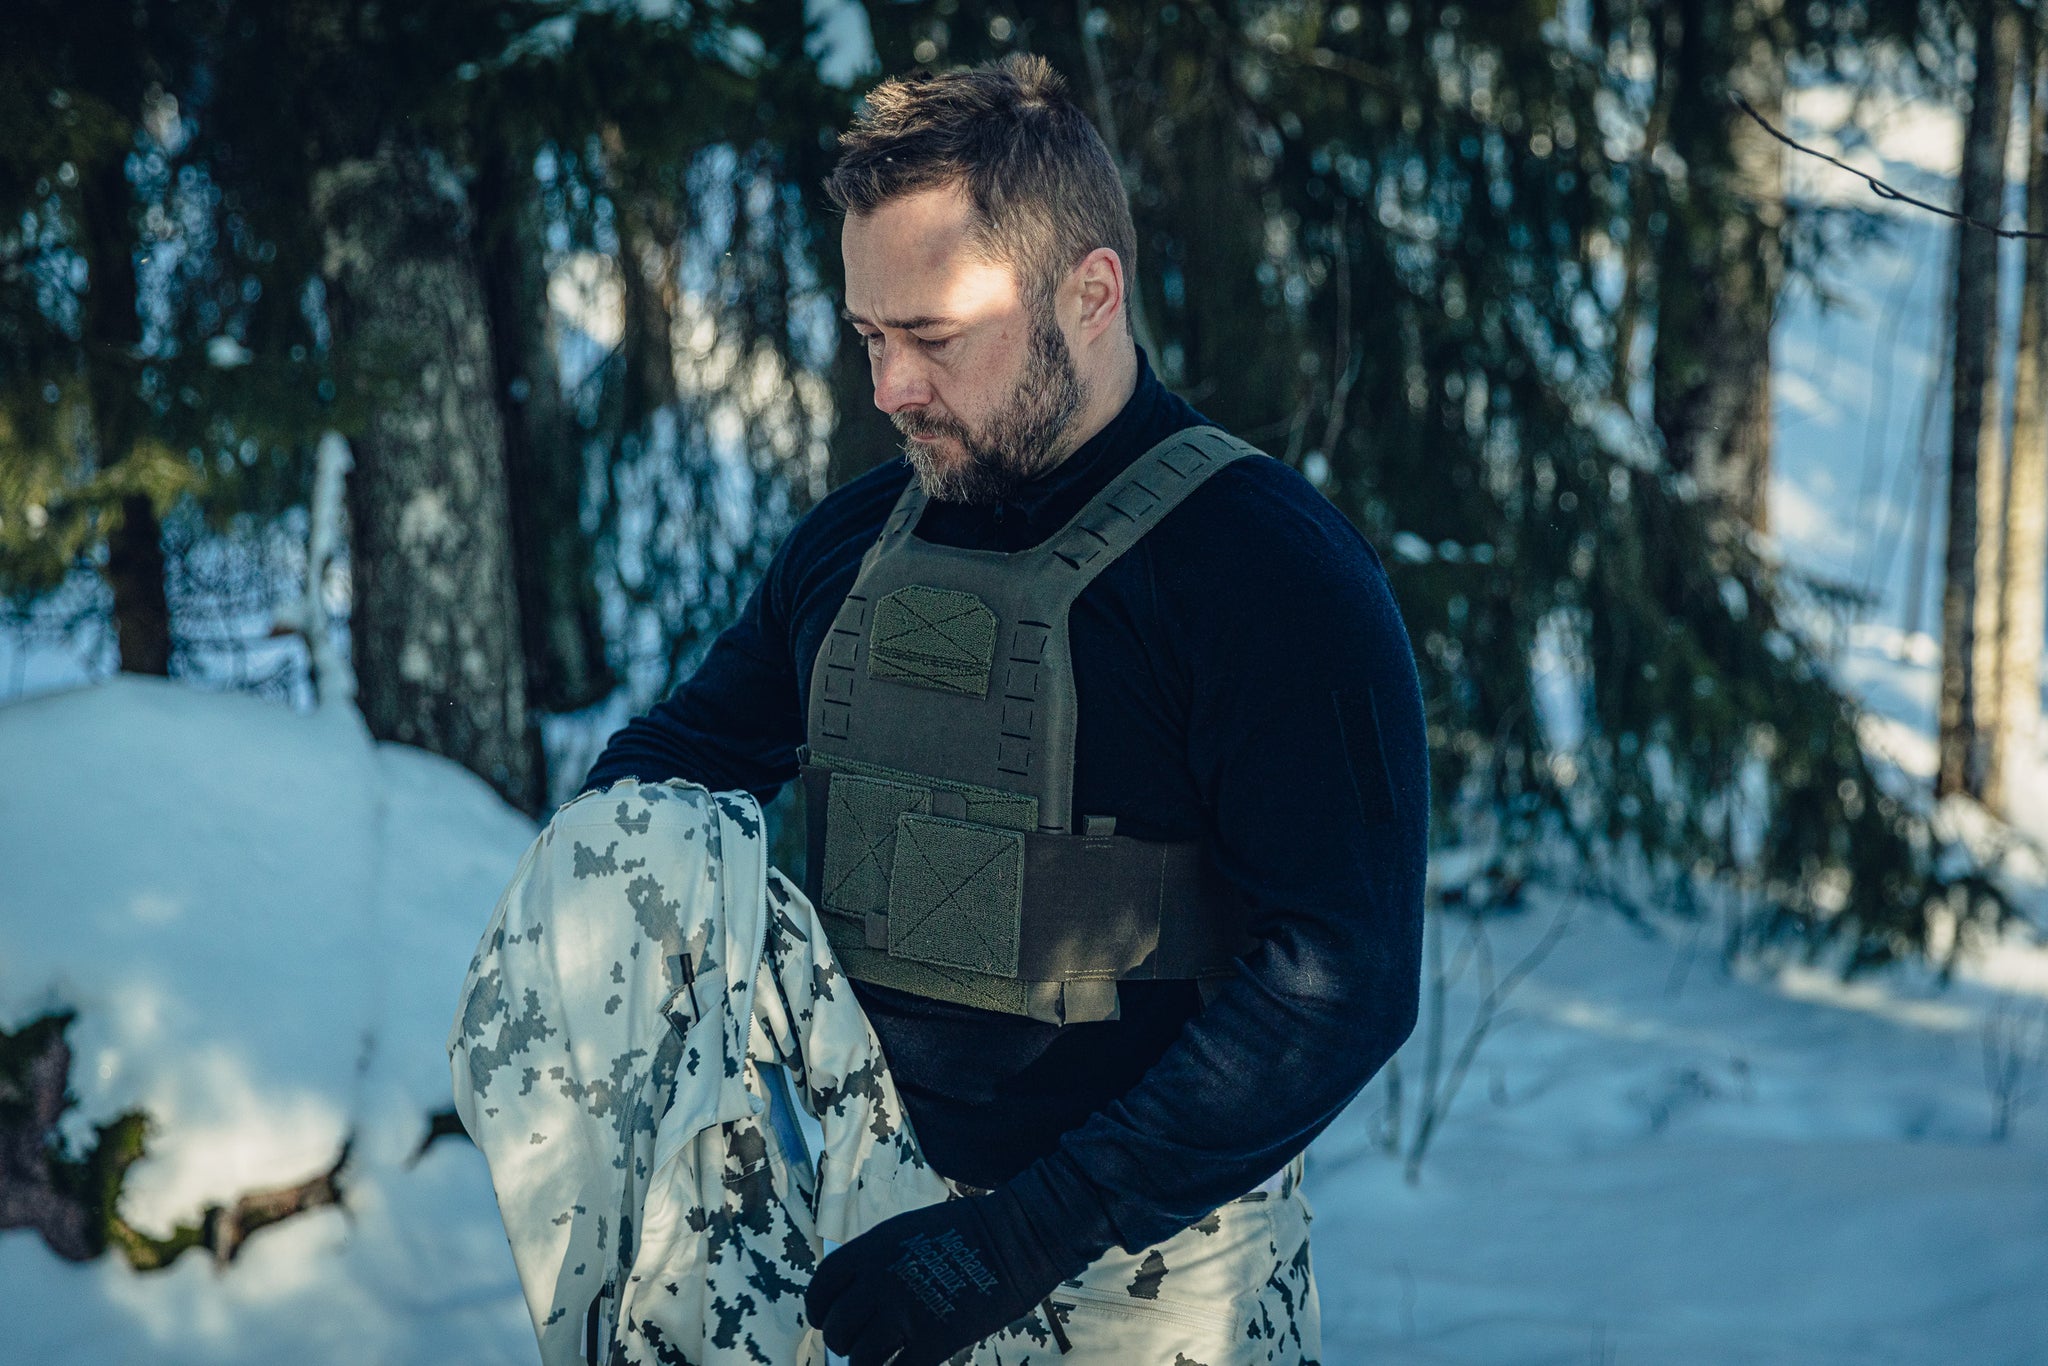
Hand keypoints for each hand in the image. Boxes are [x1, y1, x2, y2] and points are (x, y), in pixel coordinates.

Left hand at [805, 1186, 1081, 1365]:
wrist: (1017, 1237)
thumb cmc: (969, 1233)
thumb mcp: (909, 1232)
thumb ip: (878, 1263)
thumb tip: (858, 1302)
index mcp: (872, 1248)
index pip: (822, 1286)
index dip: (817, 1309)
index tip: (822, 1320)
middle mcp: (880, 1280)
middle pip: (837, 1327)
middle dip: (842, 1342)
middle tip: (857, 1347)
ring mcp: (906, 1311)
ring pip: (861, 1358)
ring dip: (865, 1365)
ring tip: (878, 1363)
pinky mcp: (935, 1339)